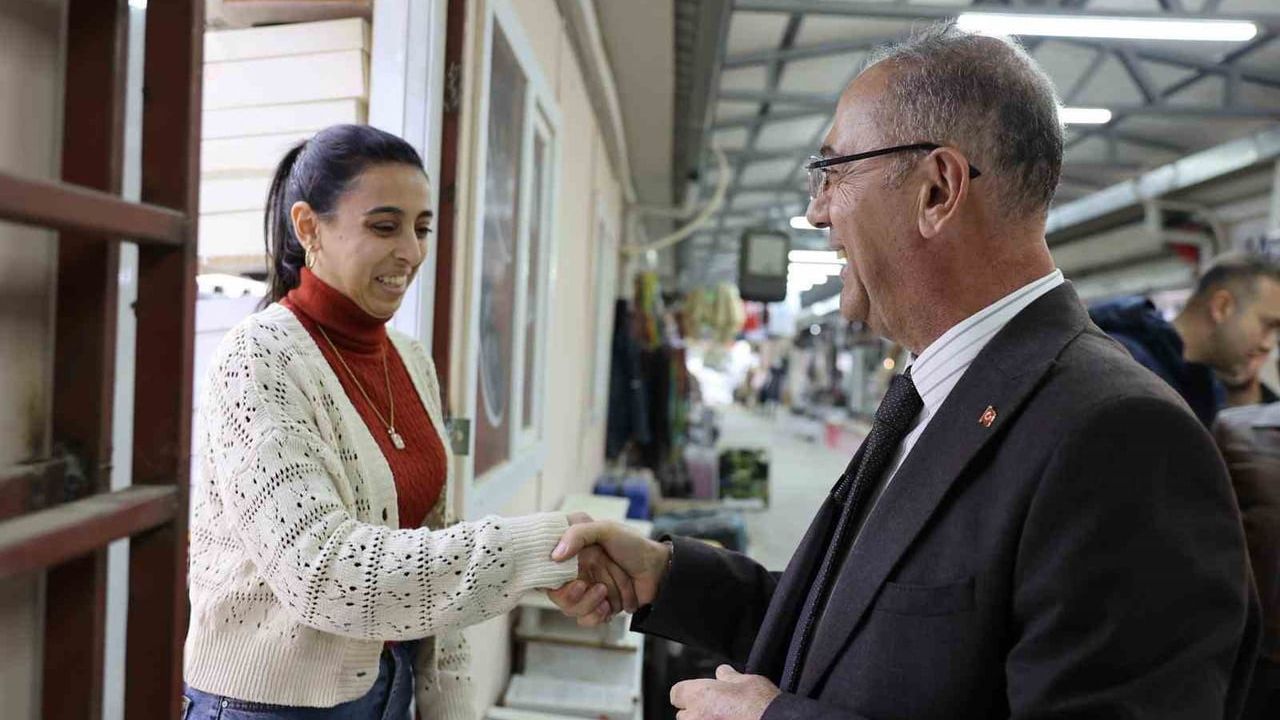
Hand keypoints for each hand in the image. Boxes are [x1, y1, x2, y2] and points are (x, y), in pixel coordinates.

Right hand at [548, 520, 670, 625]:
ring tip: (604, 594)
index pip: (547, 573)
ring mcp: (587, 591)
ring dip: (588, 605)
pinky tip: (608, 608)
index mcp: (572, 554)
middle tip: (584, 586)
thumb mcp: (605, 530)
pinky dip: (596, 617)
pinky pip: (586, 620)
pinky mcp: (599, 607)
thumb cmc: (633, 545)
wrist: (658, 570)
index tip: (569, 579)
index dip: (551, 582)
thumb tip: (554, 556)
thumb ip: (577, 534)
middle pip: (557, 596)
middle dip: (572, 597)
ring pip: (571, 610)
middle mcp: (575, 573)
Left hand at [670, 665, 779, 719]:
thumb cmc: (762, 704)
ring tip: (725, 719)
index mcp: (700, 695)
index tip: (700, 693)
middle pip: (684, 715)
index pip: (676, 693)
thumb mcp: (748, 681)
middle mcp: (696, 717)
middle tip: (716, 709)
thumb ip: (729, 678)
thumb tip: (723, 673)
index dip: (688, 692)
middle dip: (696, 712)